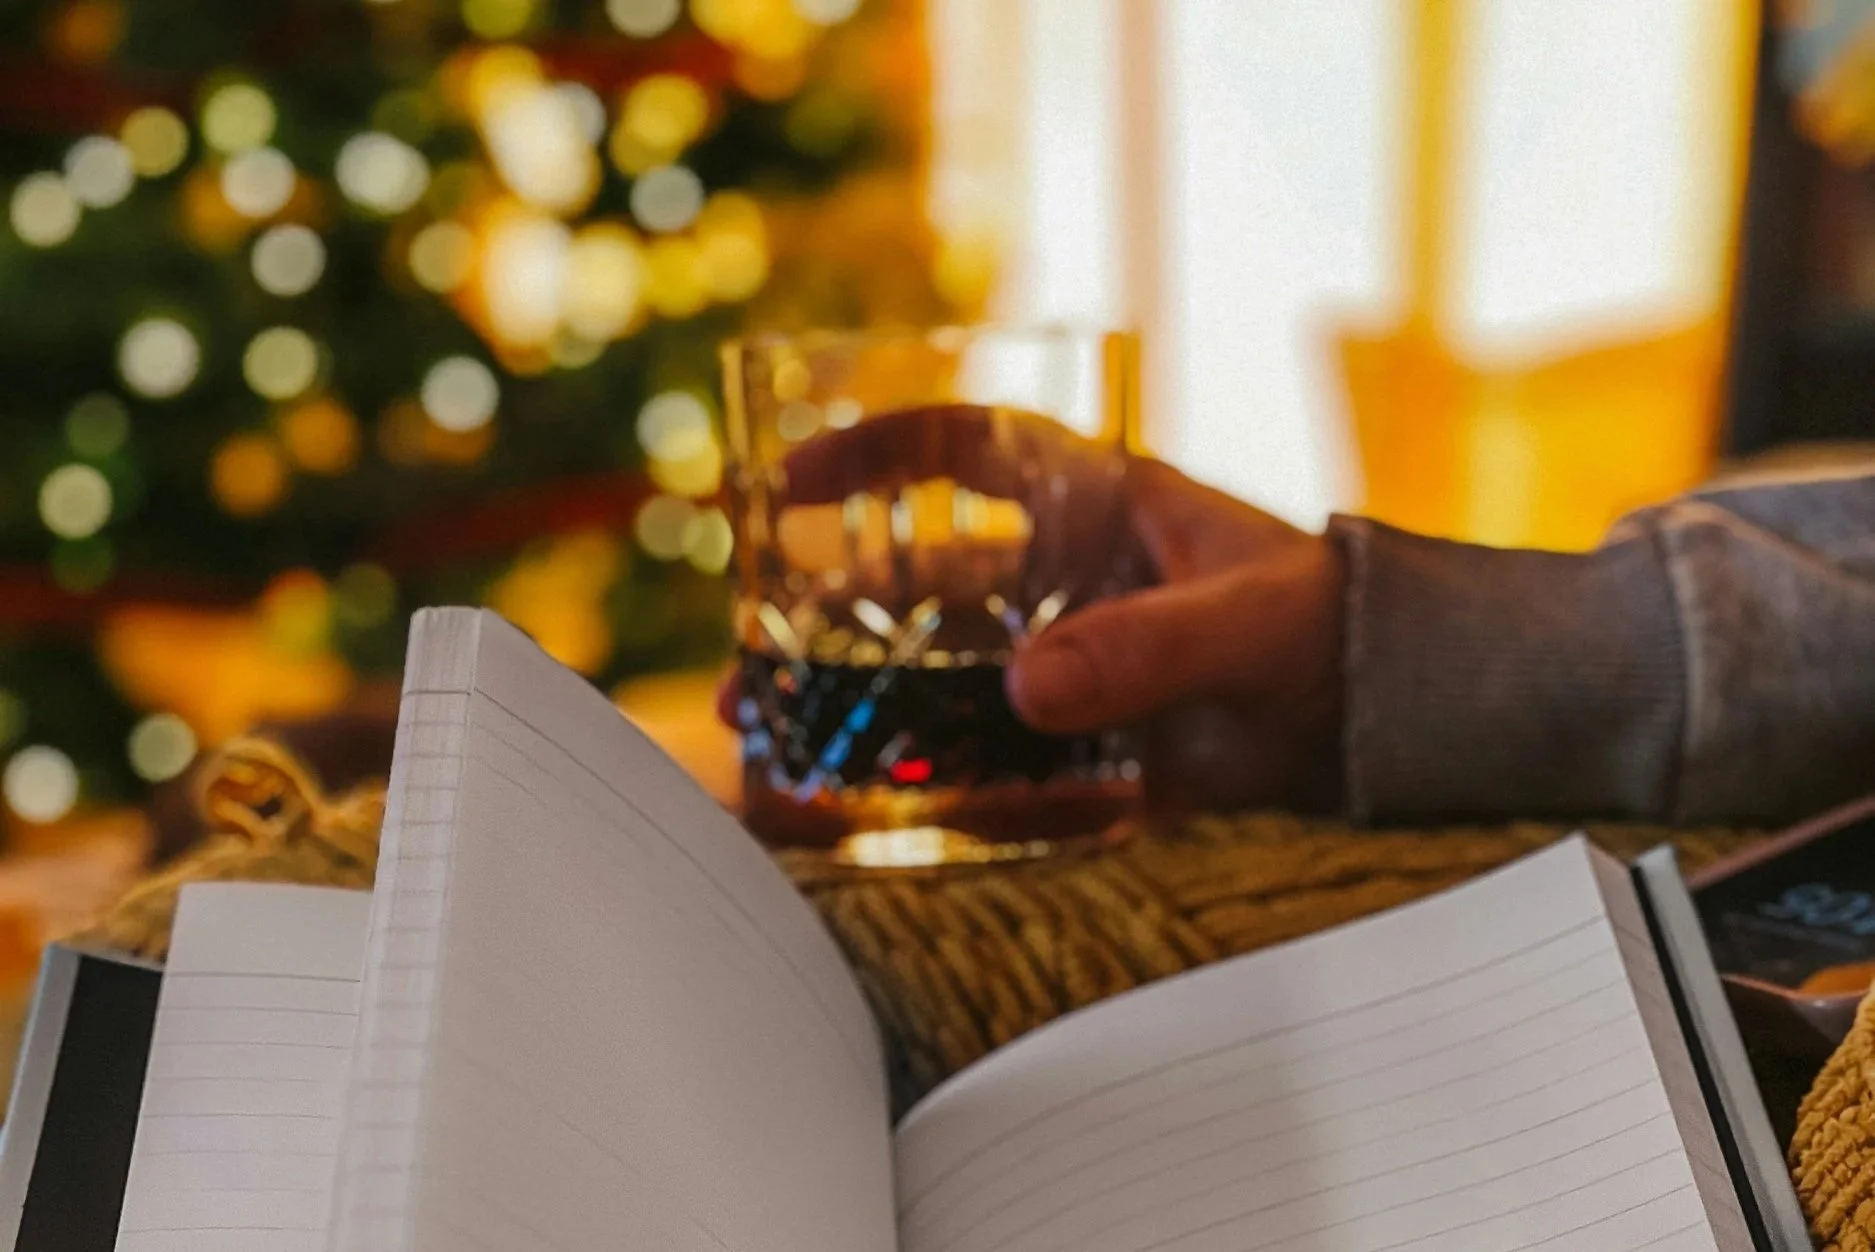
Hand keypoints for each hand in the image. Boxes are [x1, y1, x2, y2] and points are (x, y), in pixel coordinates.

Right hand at [718, 406, 1345, 812]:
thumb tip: (1027, 689)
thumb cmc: (1339, 627)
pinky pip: (995, 764)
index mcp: (1099, 506)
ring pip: (941, 684)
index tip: (796, 479)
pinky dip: (937, 790)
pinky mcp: (1092, 744)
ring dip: (862, 717)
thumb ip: (1152, 646)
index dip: (878, 451)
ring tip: (779, 756)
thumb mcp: (1251, 621)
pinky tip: (878, 817)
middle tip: (751, 677)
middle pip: (921, 590)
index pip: (970, 449)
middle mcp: (1067, 583)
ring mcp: (1074, 666)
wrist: (1400, 718)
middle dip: (829, 628)